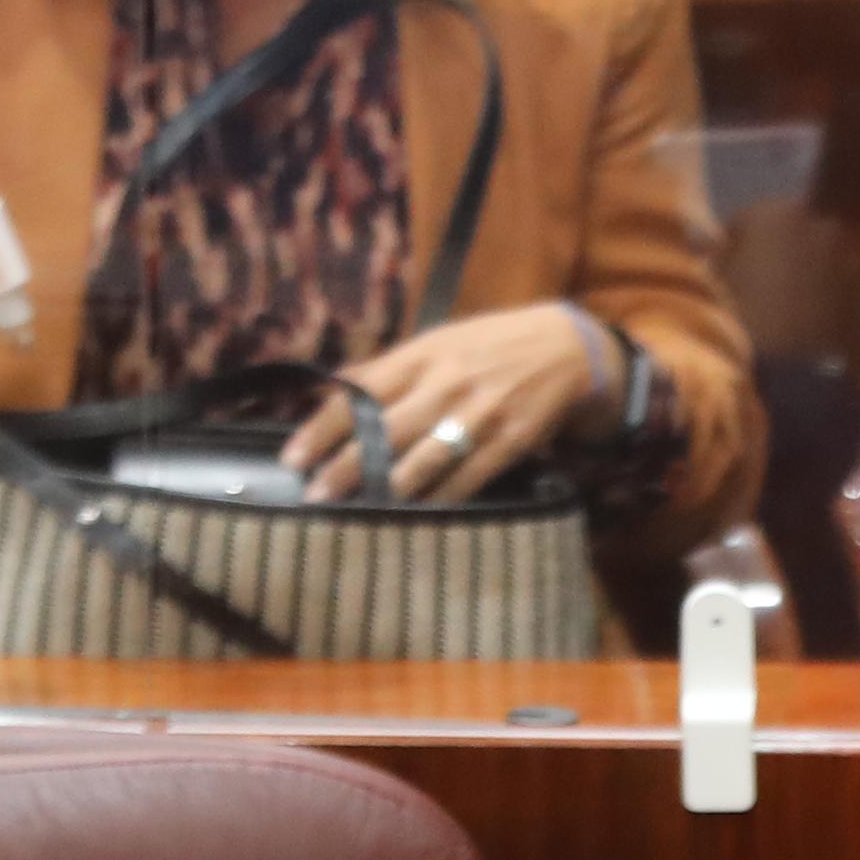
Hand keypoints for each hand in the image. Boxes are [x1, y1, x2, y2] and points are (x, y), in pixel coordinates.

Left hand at [298, 303, 614, 497]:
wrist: (566, 348)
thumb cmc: (489, 347)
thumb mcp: (437, 342)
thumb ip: (387, 369)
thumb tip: (332, 389)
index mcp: (421, 355)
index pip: (359, 393)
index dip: (322, 428)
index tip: (293, 458)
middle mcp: (446, 383)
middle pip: (384, 431)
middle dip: (345, 467)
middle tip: (315, 497)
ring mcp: (478, 415)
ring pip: (423, 460)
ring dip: (386, 490)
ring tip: (355, 512)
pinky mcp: (509, 442)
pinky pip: (466, 479)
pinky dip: (438, 500)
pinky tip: (413, 517)